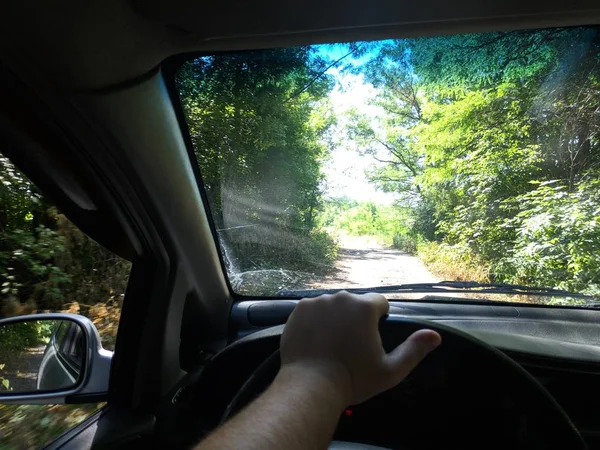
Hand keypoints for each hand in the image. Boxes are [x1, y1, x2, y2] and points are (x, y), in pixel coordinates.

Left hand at [280, 291, 440, 405]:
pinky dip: (316, 320)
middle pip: (355, 303)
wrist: (310, 385)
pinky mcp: (298, 309)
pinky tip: (315, 340)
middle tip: (350, 345)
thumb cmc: (353, 379)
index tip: (371, 339)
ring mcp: (317, 302)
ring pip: (333, 305)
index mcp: (364, 307)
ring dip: (336, 317)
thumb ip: (414, 350)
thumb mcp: (390, 371)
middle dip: (355, 318)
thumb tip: (435, 335)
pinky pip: (313, 309)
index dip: (378, 320)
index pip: (379, 302)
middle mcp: (341, 297)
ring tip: (331, 343)